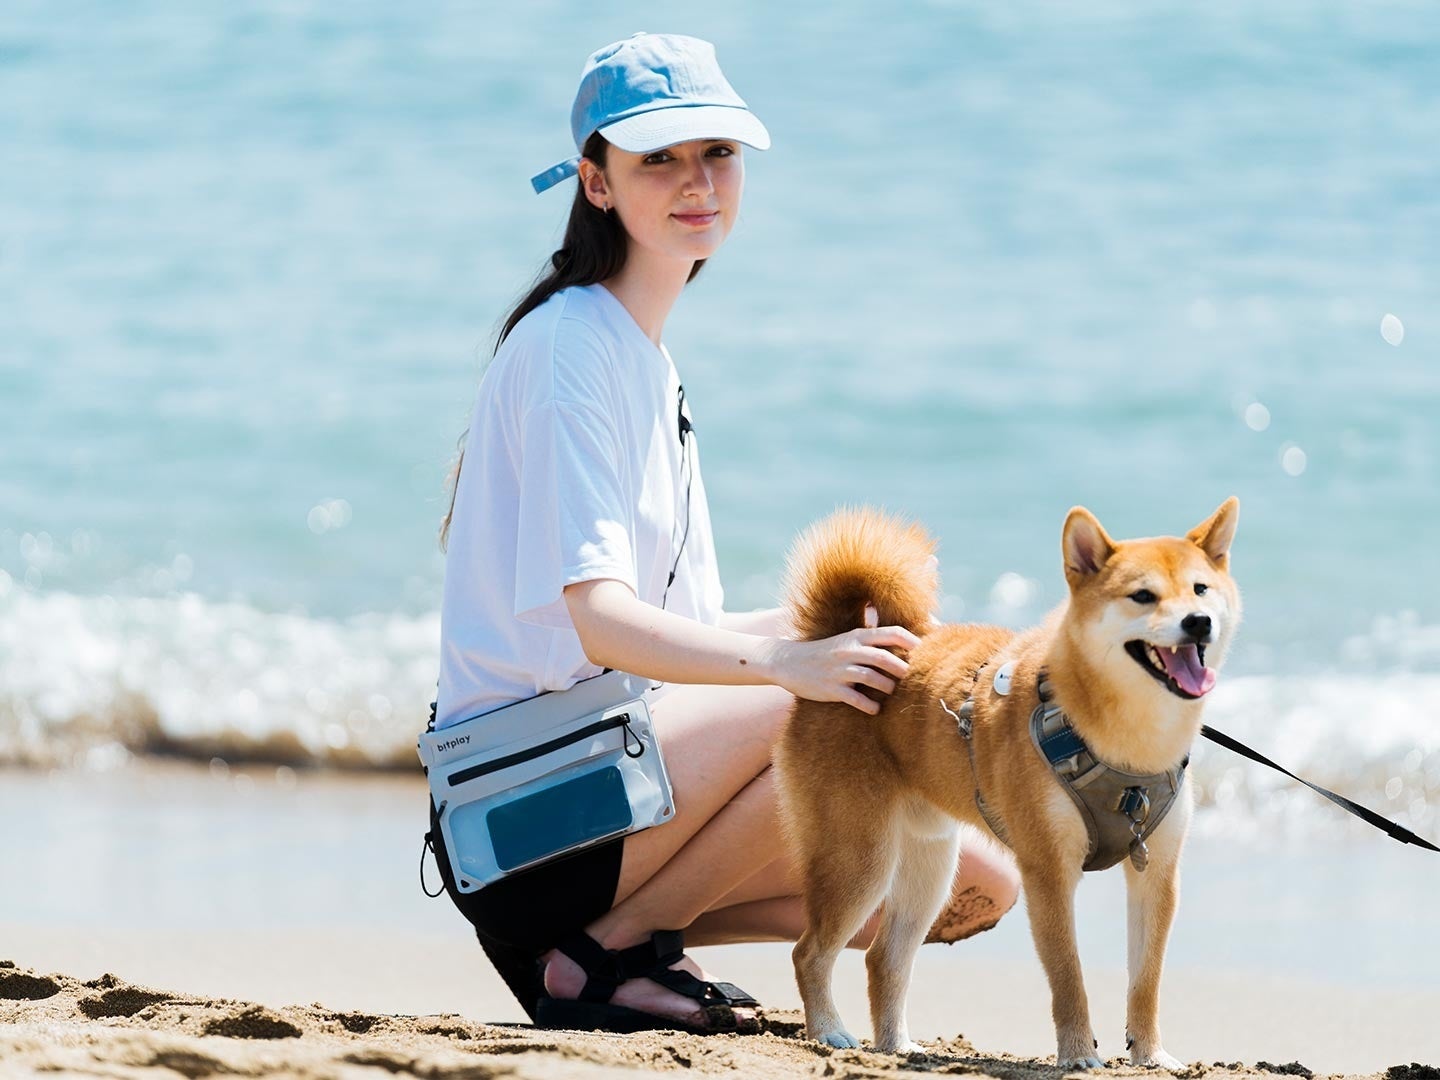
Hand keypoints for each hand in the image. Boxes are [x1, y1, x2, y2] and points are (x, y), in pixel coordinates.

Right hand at [762, 605, 920, 714]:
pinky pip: (856, 698)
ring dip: (888, 688)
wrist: (788, 662)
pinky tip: (875, 708)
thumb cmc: (825, 653)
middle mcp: (849, 650)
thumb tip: (902, 646)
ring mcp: (839, 670)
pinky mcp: (831, 689)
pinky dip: (870, 705)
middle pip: (884, 657)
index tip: (926, 652)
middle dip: (903, 669)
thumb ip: (870, 642)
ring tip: (892, 692)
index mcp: (856, 636)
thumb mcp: (846, 640)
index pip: (891, 633)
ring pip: (872, 678)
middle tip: (913, 678)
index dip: (912, 642)